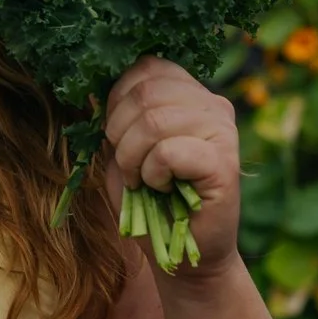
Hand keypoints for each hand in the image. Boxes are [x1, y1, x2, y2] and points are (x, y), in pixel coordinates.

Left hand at [102, 57, 242, 274]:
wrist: (179, 251)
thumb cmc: (150, 201)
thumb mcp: (124, 151)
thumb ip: (115, 117)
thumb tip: (92, 89)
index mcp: (190, 94)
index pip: (147, 67)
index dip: (117, 99)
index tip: (115, 136)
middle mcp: (213, 105)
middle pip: (146, 92)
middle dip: (119, 133)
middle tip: (128, 166)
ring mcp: (223, 131)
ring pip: (154, 120)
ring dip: (133, 157)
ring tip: (142, 180)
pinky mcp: (225, 162)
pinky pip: (168, 151)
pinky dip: (152, 173)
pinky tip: (162, 188)